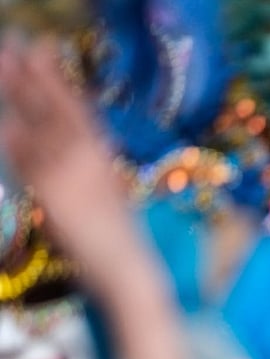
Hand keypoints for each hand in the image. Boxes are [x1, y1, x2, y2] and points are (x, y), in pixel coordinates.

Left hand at [0, 38, 131, 298]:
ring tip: (3, 67)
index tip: (43, 53)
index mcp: (105, 159)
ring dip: (20, 97)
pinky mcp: (55, 194)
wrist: (126, 267)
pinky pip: (29, 161)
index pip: (79, 110)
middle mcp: (90, 160)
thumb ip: (91, 166)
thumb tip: (79, 146)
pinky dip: (16, 140)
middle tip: (13, 49)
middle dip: (34, 79)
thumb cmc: (120, 238)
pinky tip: (5, 123)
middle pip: (57, 110)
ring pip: (40, 127)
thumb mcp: (111, 192)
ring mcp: (71, 175)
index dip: (58, 80)